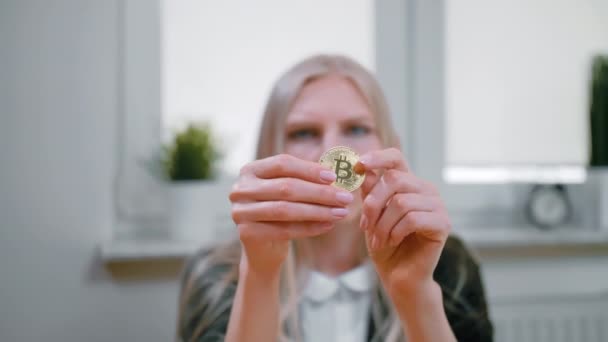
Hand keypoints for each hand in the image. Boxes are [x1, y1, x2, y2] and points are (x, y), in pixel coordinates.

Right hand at [230, 154, 352, 276]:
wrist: (263, 249)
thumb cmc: (281, 212)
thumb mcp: (290, 191)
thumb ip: (307, 179)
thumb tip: (338, 171)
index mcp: (250, 170)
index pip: (282, 163)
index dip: (309, 170)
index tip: (334, 178)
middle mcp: (240, 188)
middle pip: (286, 187)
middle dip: (319, 193)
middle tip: (345, 198)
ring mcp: (240, 211)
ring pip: (285, 209)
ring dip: (318, 211)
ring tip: (341, 213)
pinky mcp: (246, 233)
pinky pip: (284, 230)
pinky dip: (309, 228)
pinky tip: (328, 225)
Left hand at [357, 148, 450, 293]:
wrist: (399, 276)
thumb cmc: (385, 244)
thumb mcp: (370, 216)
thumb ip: (369, 192)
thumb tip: (362, 167)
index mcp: (408, 184)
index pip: (396, 158)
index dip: (377, 157)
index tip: (359, 164)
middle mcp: (425, 190)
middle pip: (394, 180)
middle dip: (373, 204)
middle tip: (364, 225)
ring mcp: (437, 205)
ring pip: (401, 202)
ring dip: (382, 224)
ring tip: (378, 239)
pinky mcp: (442, 223)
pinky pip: (413, 219)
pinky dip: (396, 232)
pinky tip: (393, 241)